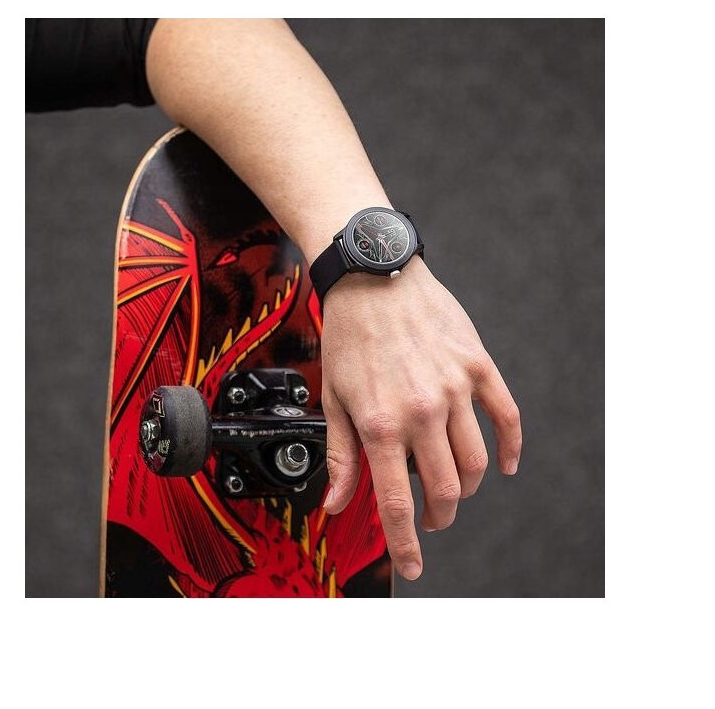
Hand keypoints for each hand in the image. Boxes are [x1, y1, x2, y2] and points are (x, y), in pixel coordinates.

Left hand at [320, 256, 521, 580]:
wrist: (373, 277)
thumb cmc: (349, 336)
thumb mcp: (333, 398)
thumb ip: (340, 455)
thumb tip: (336, 504)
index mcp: (381, 424)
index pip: (398, 504)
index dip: (407, 544)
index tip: (412, 567)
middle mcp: (422, 411)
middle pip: (446, 490)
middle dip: (438, 518)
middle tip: (430, 519)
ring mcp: (455, 389)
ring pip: (477, 463)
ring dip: (466, 489)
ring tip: (453, 490)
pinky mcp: (477, 367)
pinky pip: (507, 418)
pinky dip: (511, 449)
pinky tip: (506, 465)